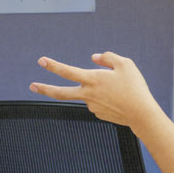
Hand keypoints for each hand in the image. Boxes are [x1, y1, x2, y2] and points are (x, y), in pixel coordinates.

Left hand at [29, 51, 157, 129]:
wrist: (142, 114)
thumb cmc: (135, 87)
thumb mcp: (125, 64)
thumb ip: (107, 58)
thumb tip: (94, 57)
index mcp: (92, 80)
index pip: (67, 71)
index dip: (53, 65)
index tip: (41, 60)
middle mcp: (88, 94)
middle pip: (61, 93)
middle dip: (45, 88)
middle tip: (32, 86)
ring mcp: (92, 106)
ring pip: (90, 93)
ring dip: (102, 89)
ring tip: (122, 91)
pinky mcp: (98, 114)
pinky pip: (99, 101)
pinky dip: (107, 98)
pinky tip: (121, 99)